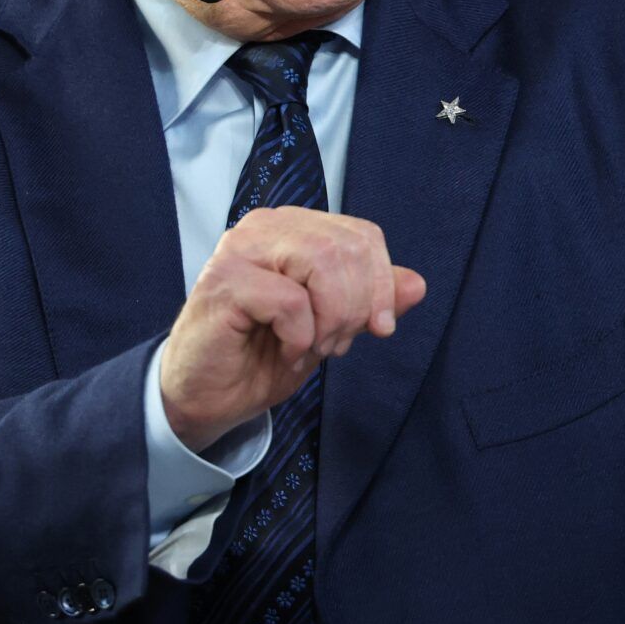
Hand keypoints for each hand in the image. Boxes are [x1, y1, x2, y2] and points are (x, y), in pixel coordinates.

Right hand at [158, 206, 426, 451]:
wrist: (207, 397)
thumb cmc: (262, 356)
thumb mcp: (332, 328)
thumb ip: (371, 302)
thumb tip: (418, 284)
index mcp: (291, 228)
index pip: (361, 235)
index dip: (381, 284)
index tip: (376, 328)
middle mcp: (264, 227)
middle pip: (347, 247)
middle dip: (356, 306)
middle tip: (336, 344)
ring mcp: (240, 249)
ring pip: (322, 262)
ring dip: (331, 319)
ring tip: (314, 346)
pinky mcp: (224, 281)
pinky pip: (291, 301)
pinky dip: (301, 336)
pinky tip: (286, 350)